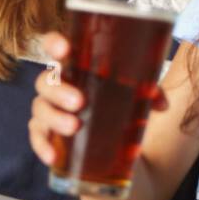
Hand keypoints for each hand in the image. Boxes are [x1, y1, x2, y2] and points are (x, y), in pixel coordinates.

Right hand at [28, 31, 168, 167]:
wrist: (116, 141)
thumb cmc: (119, 102)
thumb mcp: (136, 93)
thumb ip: (149, 92)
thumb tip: (161, 104)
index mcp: (76, 65)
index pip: (55, 46)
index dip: (54, 43)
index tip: (64, 50)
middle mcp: (58, 85)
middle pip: (45, 81)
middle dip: (58, 90)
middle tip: (79, 101)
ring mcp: (50, 109)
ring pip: (40, 108)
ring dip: (54, 117)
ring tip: (74, 127)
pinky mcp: (48, 134)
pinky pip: (37, 137)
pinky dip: (43, 146)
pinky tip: (53, 156)